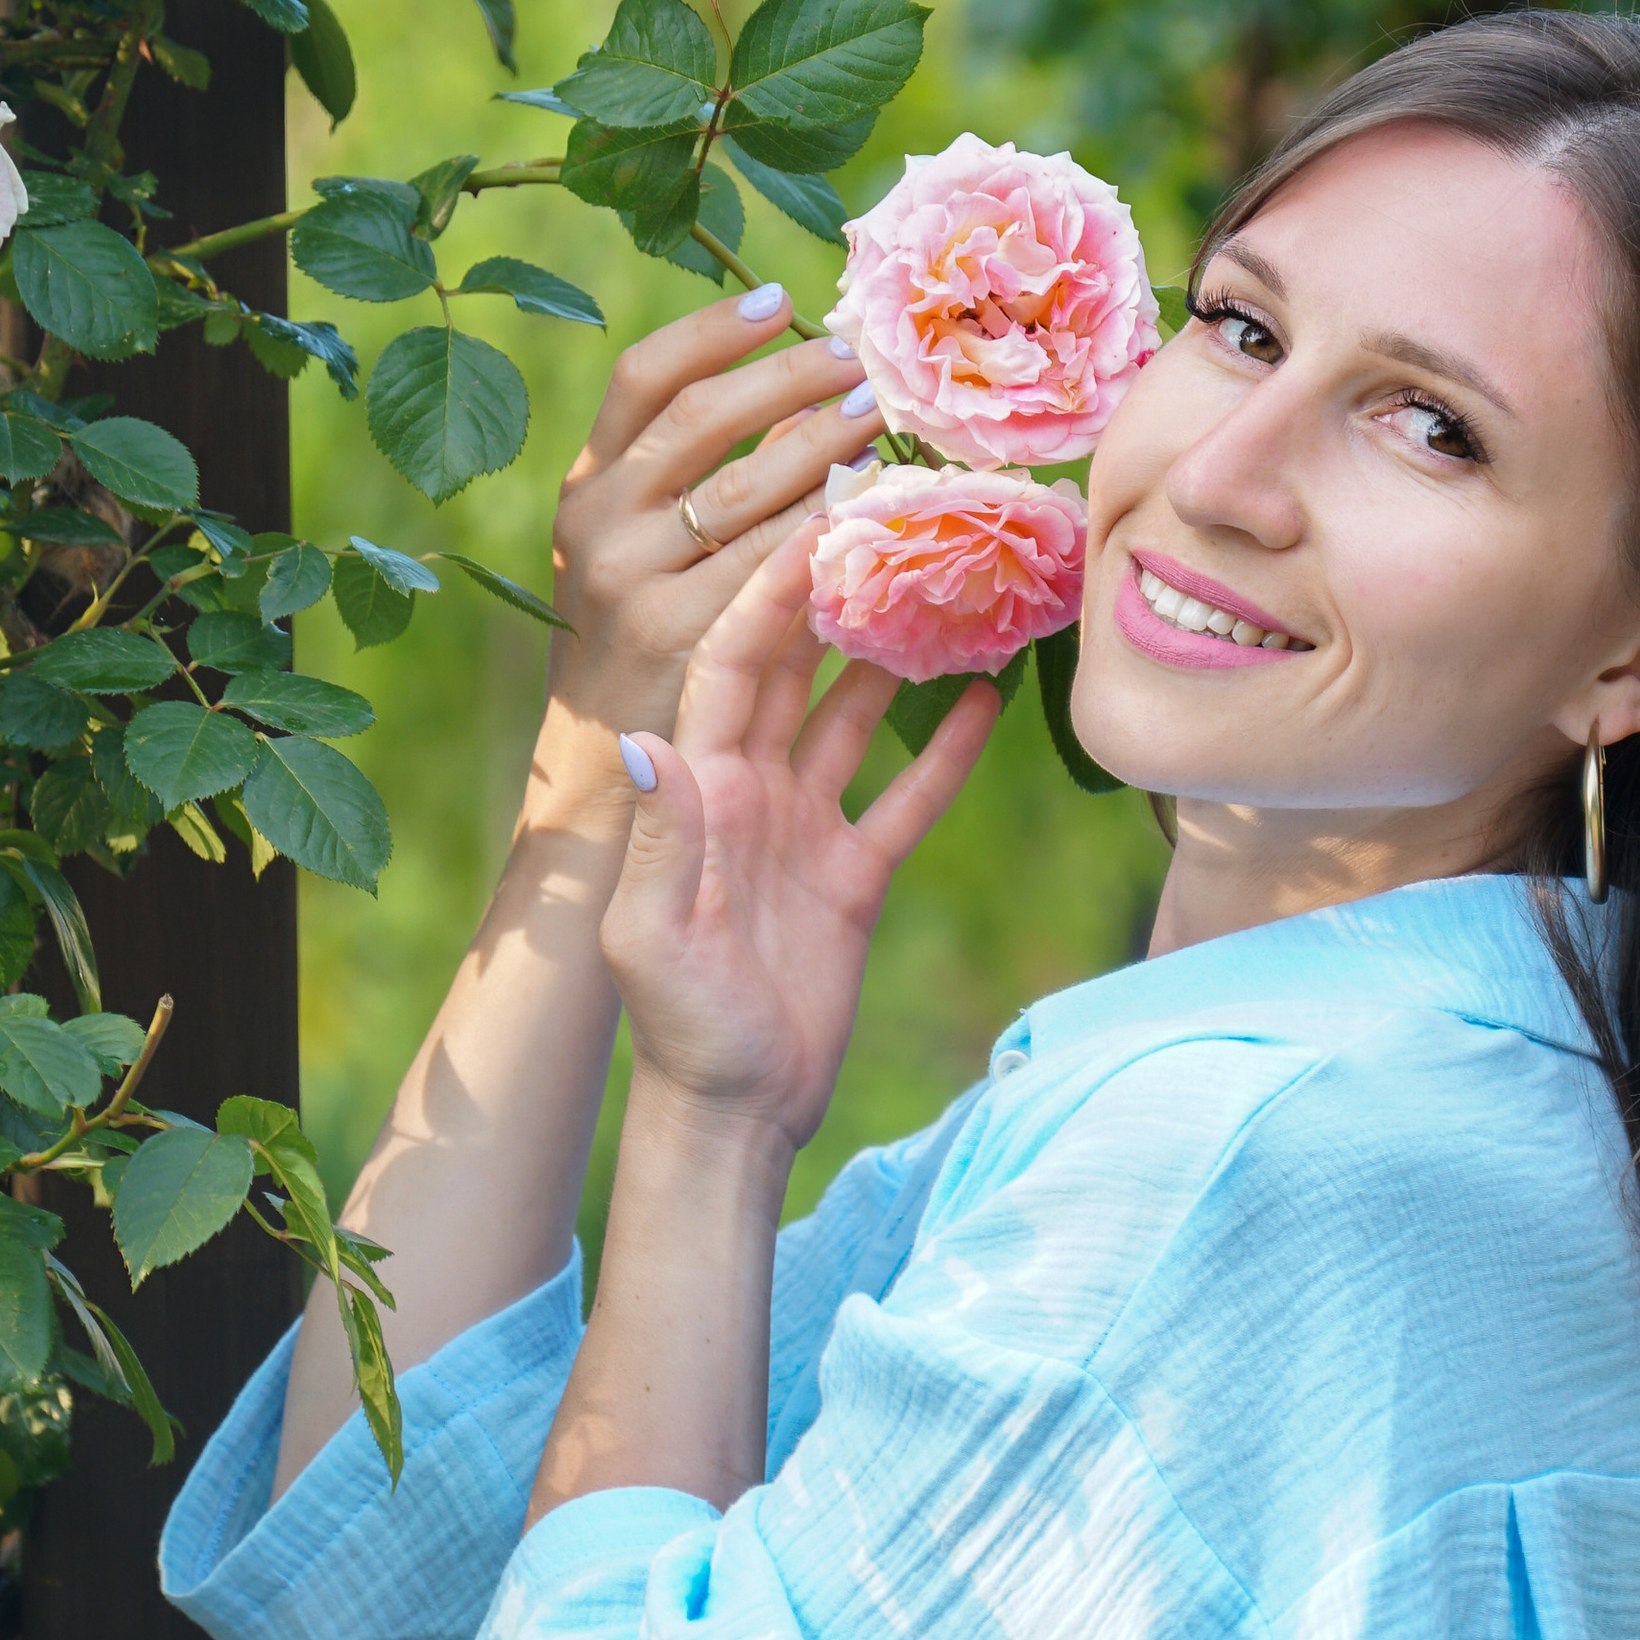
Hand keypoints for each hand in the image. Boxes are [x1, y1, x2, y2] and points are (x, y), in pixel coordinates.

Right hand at [528, 286, 879, 802]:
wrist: (598, 776)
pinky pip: (773, 574)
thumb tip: (800, 388)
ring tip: (885, 428)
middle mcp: (598, 526)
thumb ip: (690, 479)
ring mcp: (633, 583)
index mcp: (585, 487)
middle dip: (788, 383)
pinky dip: (831, 542)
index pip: (643, 381)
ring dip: (824, 451)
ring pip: (748, 496)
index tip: (781, 303)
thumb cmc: (638, 645)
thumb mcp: (634, 552)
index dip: (710, 332)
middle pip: (700, 423)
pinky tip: (878, 517)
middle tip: (861, 367)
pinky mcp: (679, 643)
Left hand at [603, 526, 999, 1148]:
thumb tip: (650, 740)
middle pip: (794, 669)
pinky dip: (944, 750)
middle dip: (833, 596)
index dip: (769, 594)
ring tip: (947, 587)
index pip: (734, 665)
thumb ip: (663, 837)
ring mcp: (803, 827)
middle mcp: (749, 790)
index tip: (815, 525)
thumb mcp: (656, 936)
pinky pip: (905, 797)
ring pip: (855, 717)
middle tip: (886, 523)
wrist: (734, 1116)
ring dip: (895, 658)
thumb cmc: (681, 1031)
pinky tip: (989, 696)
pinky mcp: (853, 874)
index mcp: (697, 790)